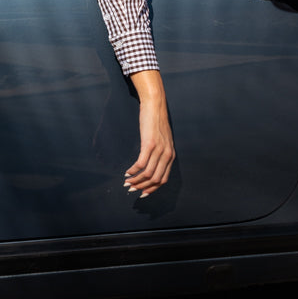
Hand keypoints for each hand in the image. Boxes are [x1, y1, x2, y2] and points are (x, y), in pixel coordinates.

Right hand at [125, 71, 174, 195]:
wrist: (155, 105)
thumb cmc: (156, 121)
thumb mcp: (162, 139)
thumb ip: (160, 152)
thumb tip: (153, 164)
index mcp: (171, 155)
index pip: (163, 180)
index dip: (152, 189)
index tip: (142, 193)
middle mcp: (167, 155)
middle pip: (155, 180)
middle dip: (142, 187)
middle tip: (131, 189)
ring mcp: (159, 150)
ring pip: (147, 174)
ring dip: (136, 181)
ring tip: (127, 182)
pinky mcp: (149, 144)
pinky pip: (141, 163)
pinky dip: (133, 170)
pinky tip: (127, 172)